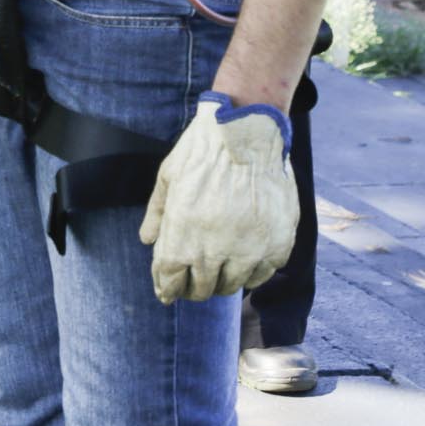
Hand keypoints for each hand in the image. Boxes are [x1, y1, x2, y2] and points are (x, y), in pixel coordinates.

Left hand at [139, 93, 298, 303]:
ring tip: (218, 273)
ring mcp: (250, 250)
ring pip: (232, 286)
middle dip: (192, 288)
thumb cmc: (203, 151)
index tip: (166, 293)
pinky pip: (261, 275)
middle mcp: (216, 249)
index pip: (170, 279)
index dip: (166, 289)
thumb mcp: (169, 177)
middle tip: (192, 284)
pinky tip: (244, 264)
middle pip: (201, 289)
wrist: (248, 133)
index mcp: (183, 234)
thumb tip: (146, 240)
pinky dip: (250, 275)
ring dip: (221, 282)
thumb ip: (157, 214)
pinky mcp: (278, 245)